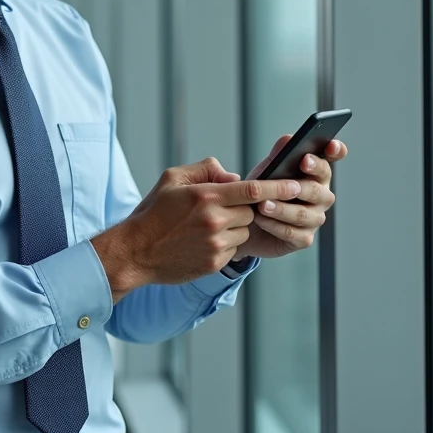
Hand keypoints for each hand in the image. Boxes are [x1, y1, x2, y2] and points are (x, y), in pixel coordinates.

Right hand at [92, 159, 301, 301]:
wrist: (136, 252)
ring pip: (244, 231)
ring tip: (206, 226)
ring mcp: (216, 244)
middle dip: (244, 208)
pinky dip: (225, 244)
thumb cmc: (154, 212)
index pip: (254, 190)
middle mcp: (215, 221)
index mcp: (207, 196)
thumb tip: (233, 176)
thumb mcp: (173, 178)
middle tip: (223, 207)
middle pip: (251, 211)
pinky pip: (233, 250)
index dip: (279, 187)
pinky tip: (201, 241)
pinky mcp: (214, 262)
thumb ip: (206, 170)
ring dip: (234, 227)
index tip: (296, 184)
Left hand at [225, 135, 343, 259]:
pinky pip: (293, 232)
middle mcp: (321, 195)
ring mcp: (314, 218)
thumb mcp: (267, 169)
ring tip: (263, 205)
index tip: (330, 146)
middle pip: (318, 190)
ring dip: (283, 209)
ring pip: (304, 214)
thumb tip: (288, 139)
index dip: (336, 151)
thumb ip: (279, 155)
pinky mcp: (304, 238)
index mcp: (316, 173)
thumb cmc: (262, 191)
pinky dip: (275, 225)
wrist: (245, 221)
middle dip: (303, 187)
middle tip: (288, 185)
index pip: (333, 158)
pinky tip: (260, 219)